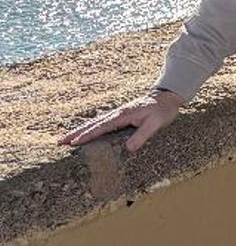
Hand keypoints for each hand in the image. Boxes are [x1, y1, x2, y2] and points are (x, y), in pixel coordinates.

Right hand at [60, 89, 183, 151]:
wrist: (167, 97)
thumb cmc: (162, 110)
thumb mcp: (156, 123)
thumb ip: (143, 135)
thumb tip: (128, 149)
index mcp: (123, 115)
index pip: (101, 127)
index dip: (87, 135)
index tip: (73, 143)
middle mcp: (117, 113)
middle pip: (92, 124)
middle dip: (75, 133)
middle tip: (59, 141)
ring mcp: (117, 114)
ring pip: (94, 123)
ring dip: (80, 130)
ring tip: (65, 138)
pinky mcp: (120, 116)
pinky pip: (101, 123)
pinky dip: (89, 128)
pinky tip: (84, 133)